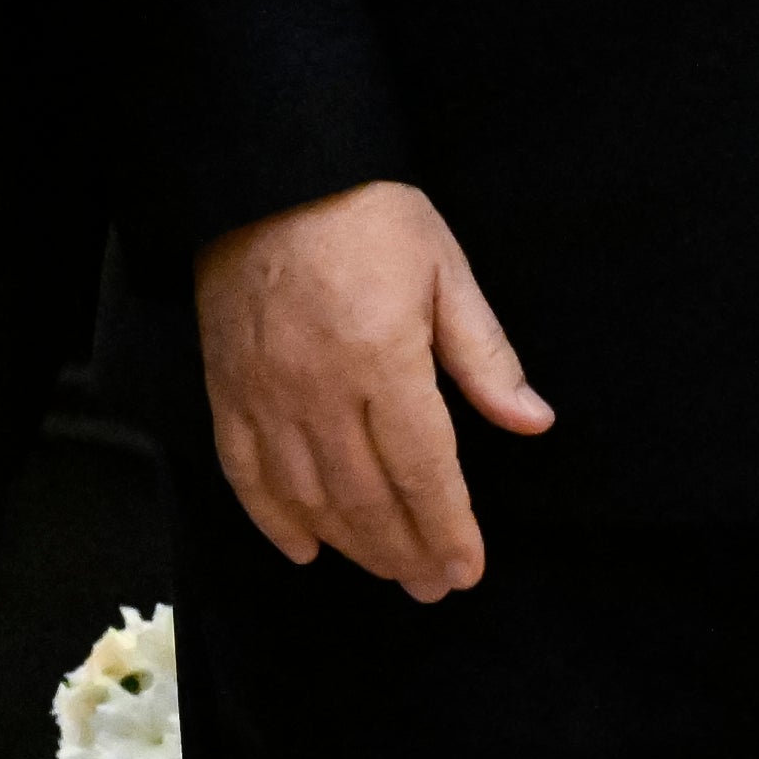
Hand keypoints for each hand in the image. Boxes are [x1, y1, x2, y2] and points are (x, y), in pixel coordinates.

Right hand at [195, 180, 552, 600]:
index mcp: (382, 358)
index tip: (466, 569)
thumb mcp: (444, 268)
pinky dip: (274, 521)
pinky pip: (245, 474)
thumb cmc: (366, 213)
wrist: (270, 172)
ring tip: (388, 570)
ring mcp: (265, 394)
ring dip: (353, 546)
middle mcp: (319, 389)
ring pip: (309, 498)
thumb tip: (531, 421)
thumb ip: (484, 355)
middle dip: (406, 552)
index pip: (422, 471)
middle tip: (433, 585)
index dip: (447, 529)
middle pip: (366, 499)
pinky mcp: (227, 389)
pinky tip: (306, 550)